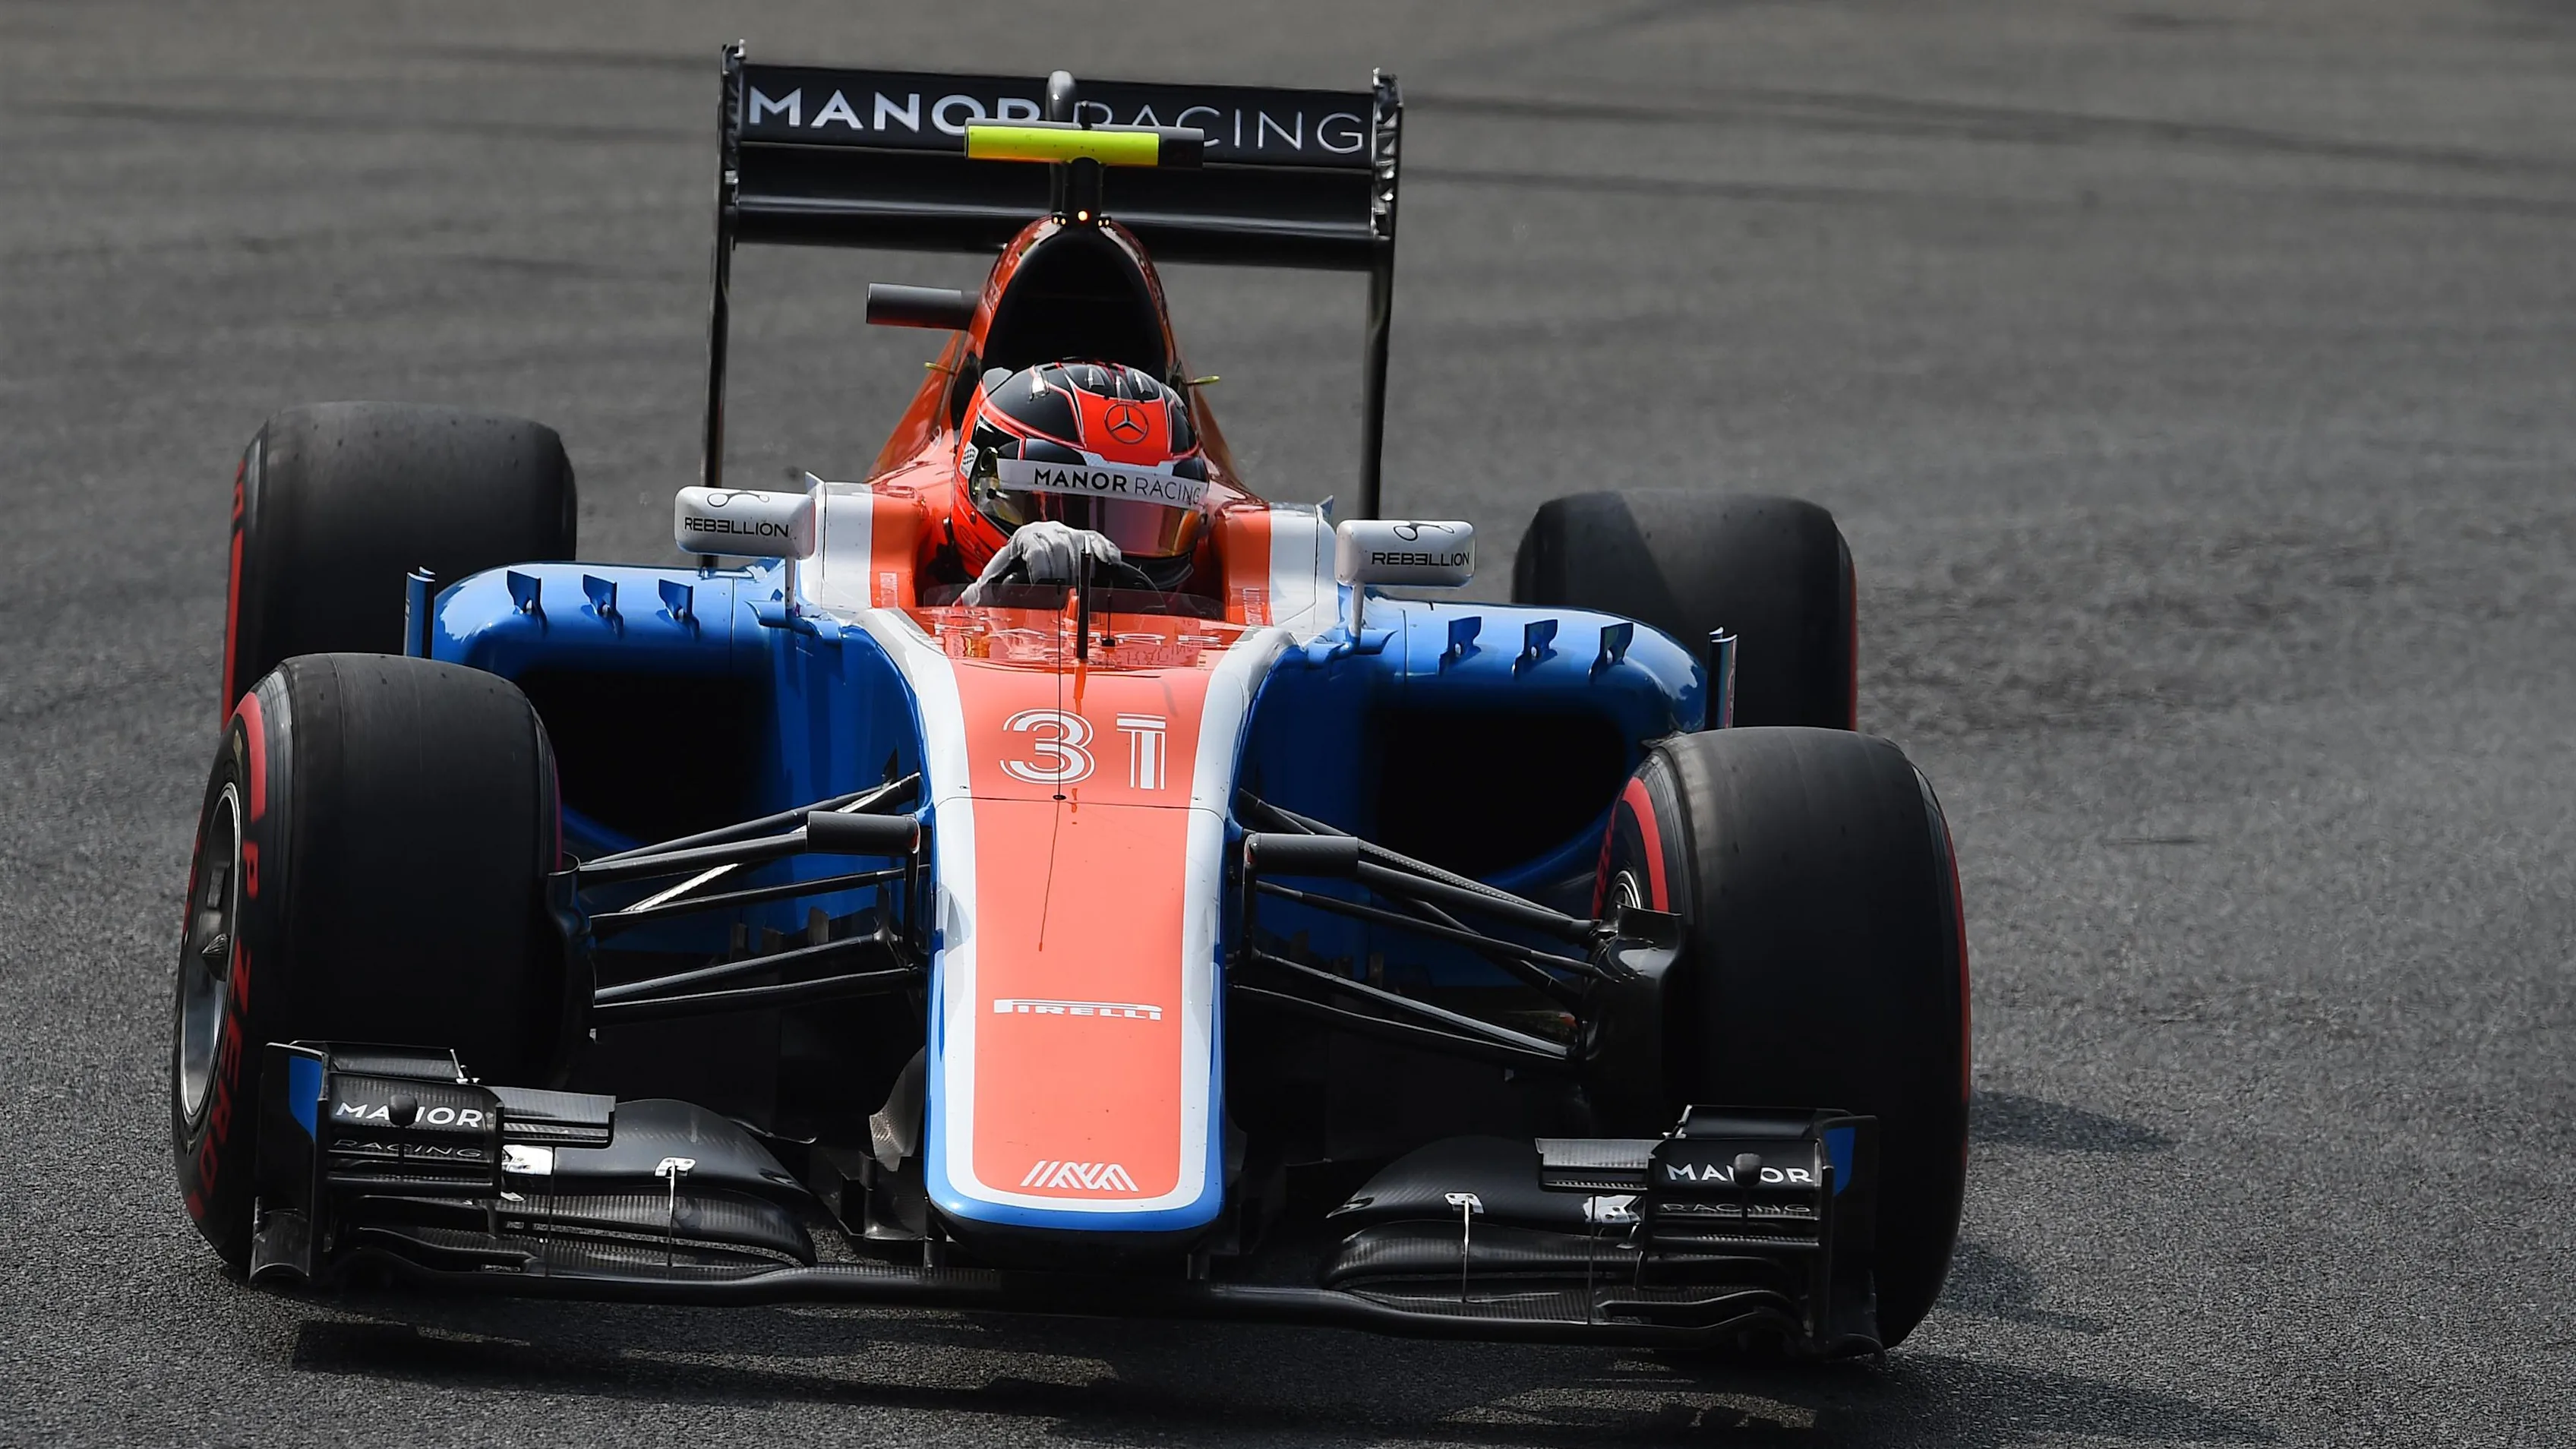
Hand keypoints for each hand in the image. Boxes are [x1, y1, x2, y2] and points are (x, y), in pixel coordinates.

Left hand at [961, 521, 1122, 602]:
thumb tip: (965, 600)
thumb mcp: (1000, 574)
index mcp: (1026, 537)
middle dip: (1061, 575)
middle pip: (1060, 549)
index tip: (1043, 587)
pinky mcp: (1088, 538)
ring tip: (1076, 589)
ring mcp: (1069, 534)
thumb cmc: (1017, 566)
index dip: (1041, 572)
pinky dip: (1105, 552)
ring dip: (1080, 570)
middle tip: (1061, 595)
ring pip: (1080, 547)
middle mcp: (1049, 531)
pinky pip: (1099, 542)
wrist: (1034, 552)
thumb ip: (983, 589)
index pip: (1037, 550)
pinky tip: (1107, 563)